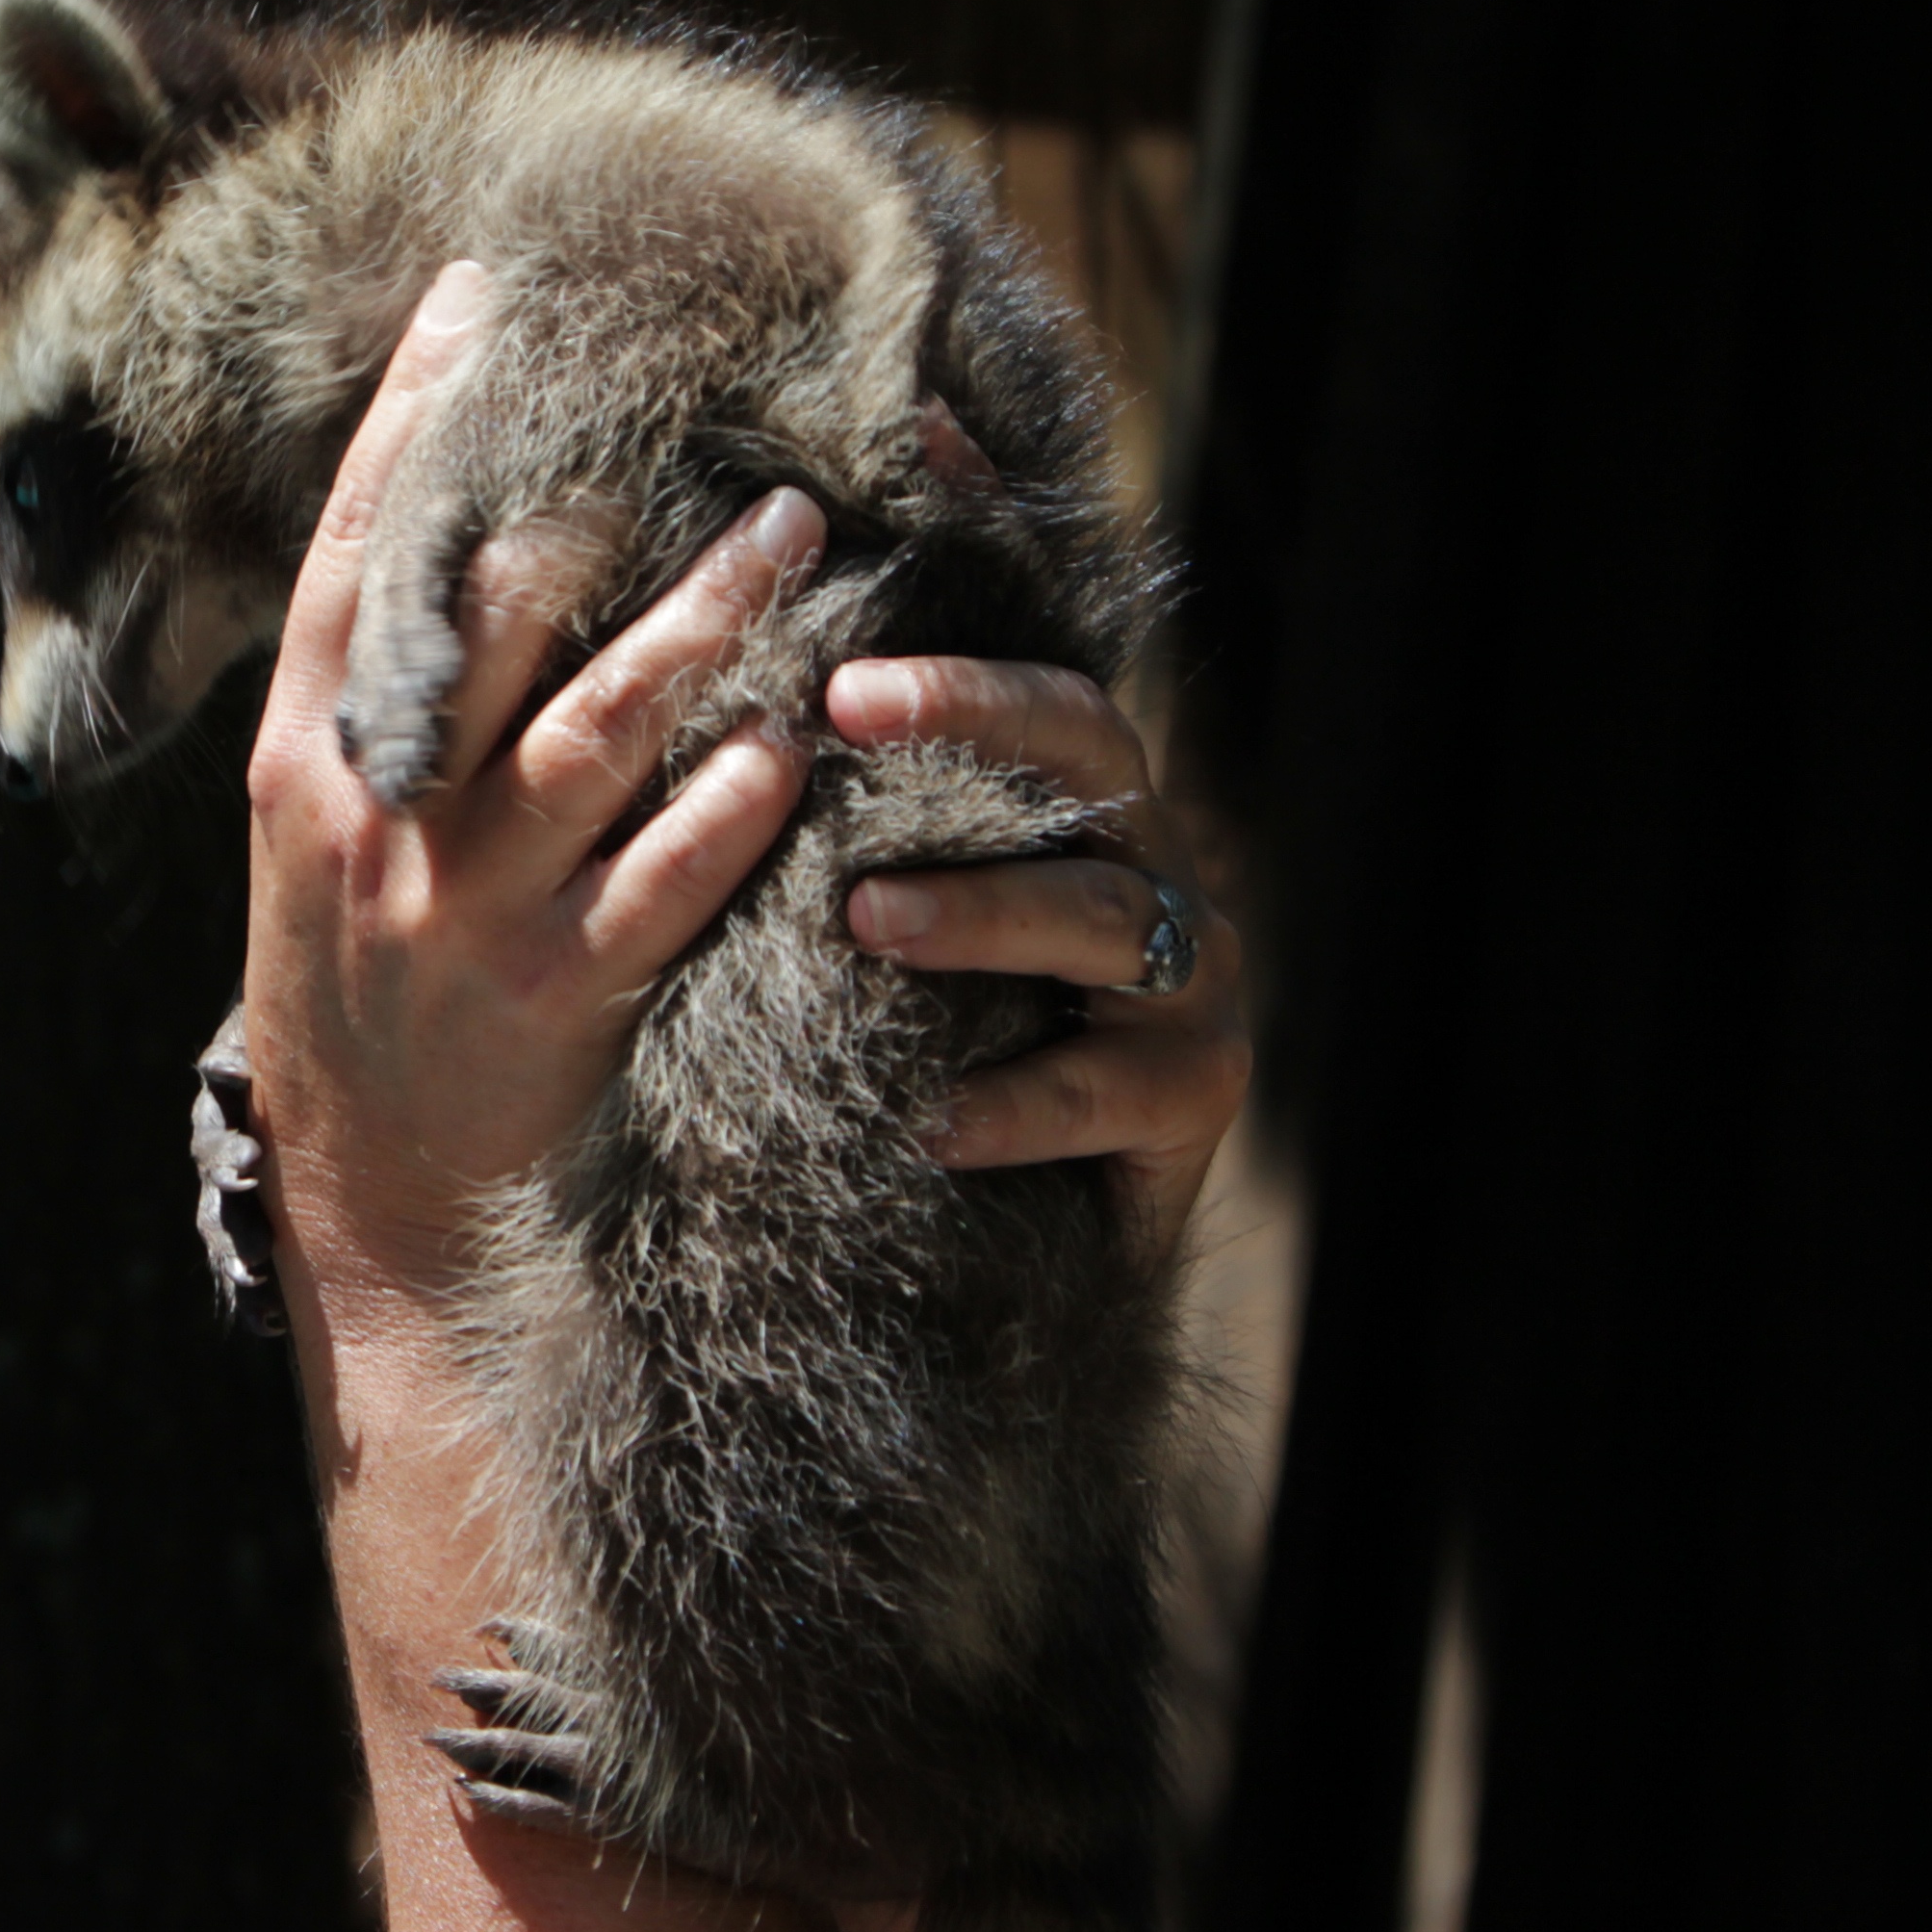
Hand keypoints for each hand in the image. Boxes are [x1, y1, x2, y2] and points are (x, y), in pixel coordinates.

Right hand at [241, 263, 818, 1359]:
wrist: (373, 1201)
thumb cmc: (362, 985)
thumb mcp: (320, 835)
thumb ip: (376, 698)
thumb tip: (469, 528)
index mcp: (306, 760)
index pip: (356, 560)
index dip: (415, 424)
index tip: (484, 297)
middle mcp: (381, 818)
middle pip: (490, 624)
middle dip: (603, 510)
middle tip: (722, 428)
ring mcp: (470, 908)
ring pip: (596, 734)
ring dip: (704, 627)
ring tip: (795, 539)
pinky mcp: (562, 997)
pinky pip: (664, 881)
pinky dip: (733, 808)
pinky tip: (797, 744)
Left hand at [831, 658, 1249, 1262]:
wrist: (1011, 1244)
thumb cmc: (928, 1054)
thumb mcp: (896, 946)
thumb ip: (857, 857)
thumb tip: (735, 759)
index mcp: (1090, 822)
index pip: (1052, 717)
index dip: (961, 688)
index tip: (839, 687)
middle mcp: (1155, 880)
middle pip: (1090, 778)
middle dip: (969, 749)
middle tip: (837, 749)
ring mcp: (1191, 986)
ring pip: (1098, 921)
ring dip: (979, 912)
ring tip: (866, 922)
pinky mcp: (1196, 1093)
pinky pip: (1104, 1088)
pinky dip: (1011, 1104)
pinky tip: (927, 1120)